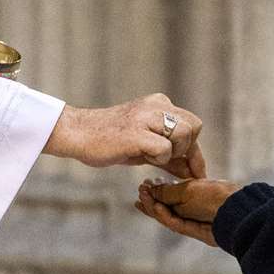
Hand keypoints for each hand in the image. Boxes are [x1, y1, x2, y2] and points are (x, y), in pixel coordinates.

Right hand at [43, 94, 205, 176]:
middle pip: (193, 126)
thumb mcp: (145, 146)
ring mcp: (145, 117)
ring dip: (171, 152)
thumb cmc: (111, 141)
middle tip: (166, 160)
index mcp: (159, 104)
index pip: (192, 124)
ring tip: (150, 155)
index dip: (195, 150)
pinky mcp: (136, 132)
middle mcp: (155, 105)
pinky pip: (164, 148)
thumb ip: (169, 155)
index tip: (195, 170)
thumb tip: (192, 170)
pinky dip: (157, 158)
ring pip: (183, 134)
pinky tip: (141, 156)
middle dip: (185, 149)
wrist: (79, 134)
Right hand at [135, 178, 243, 248]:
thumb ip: (167, 191)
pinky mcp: (197, 232)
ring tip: (142, 200)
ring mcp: (196, 220)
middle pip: (169, 207)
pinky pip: (177, 224)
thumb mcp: (187, 189)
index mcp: (196, 192)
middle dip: (152, 202)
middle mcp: (195, 207)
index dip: (156, 192)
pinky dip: (165, 216)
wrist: (235, 210)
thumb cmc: (214, 194)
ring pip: (170, 217)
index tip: (143, 188)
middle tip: (138, 197)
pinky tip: (155, 208)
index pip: (172, 193)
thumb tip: (151, 187)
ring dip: (155, 209)